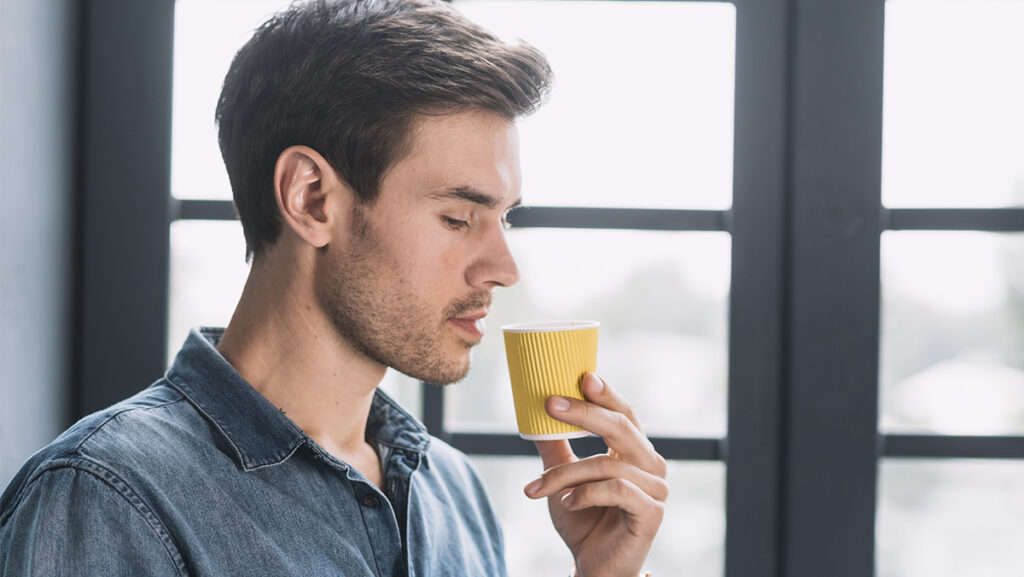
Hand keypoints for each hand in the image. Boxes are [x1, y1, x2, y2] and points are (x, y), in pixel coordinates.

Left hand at [523, 373, 667, 576]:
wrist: (593, 567)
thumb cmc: (582, 521)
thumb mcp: (563, 479)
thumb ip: (556, 448)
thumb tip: (535, 414)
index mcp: (634, 451)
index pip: (624, 413)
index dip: (605, 393)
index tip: (581, 376)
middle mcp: (650, 465)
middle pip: (621, 427)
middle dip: (585, 413)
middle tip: (552, 404)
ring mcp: (656, 489)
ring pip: (606, 463)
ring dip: (566, 474)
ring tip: (538, 489)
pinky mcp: (652, 512)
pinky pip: (616, 490)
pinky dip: (584, 494)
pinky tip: (566, 504)